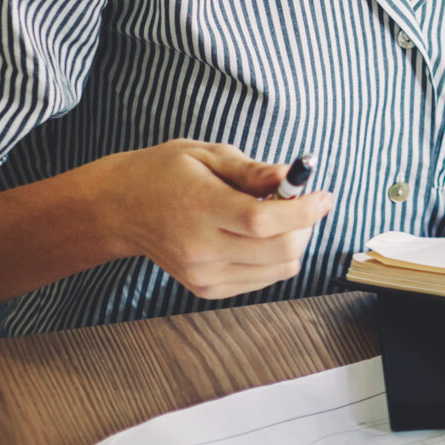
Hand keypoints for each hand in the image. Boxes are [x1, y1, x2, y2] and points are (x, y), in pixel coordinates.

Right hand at [80, 139, 334, 300]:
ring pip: (278, 269)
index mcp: (199, 208)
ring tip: (274, 216)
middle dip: (306, 225)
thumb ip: (253, 170)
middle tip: (302, 202)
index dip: (304, 210)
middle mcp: (200, 249)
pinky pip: (262, 280)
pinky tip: (257, 236)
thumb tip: (292, 177)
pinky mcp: (205, 289)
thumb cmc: (164, 173)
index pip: (263, 221)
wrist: (120, 209)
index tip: (324, 196)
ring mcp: (203, 274)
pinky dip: (273, 258)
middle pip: (279, 250)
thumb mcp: (208, 154)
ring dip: (292, 242)